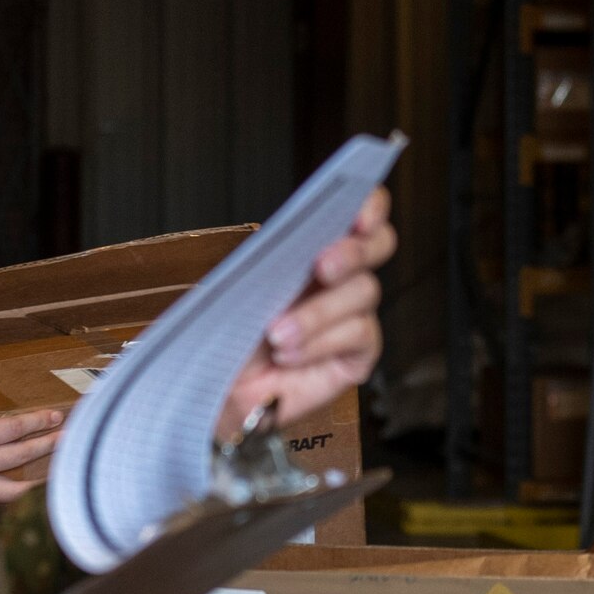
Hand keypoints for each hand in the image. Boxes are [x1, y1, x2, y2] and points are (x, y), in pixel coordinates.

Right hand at [0, 378, 61, 521]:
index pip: (12, 429)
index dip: (38, 422)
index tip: (57, 417)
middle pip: (21, 457)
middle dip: (49, 446)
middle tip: (68, 439)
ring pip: (14, 492)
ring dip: (37, 482)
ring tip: (54, 472)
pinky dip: (5, 506)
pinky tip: (18, 498)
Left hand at [217, 187, 396, 440]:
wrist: (214, 388)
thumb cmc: (225, 335)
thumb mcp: (239, 286)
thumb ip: (273, 258)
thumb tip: (292, 240)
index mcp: (312, 248)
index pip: (358, 212)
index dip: (369, 205)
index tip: (358, 213)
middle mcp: (339, 277)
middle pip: (379, 244)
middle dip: (354, 250)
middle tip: (322, 266)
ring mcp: (351, 315)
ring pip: (363, 293)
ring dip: (318, 313)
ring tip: (277, 333)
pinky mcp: (356, 355)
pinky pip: (359, 336)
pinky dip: (321, 342)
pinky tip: (290, 354)